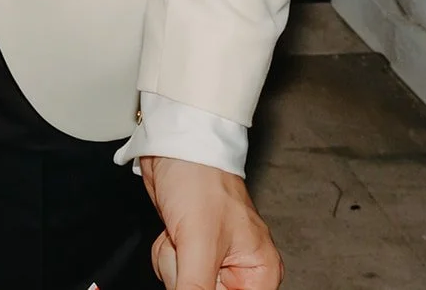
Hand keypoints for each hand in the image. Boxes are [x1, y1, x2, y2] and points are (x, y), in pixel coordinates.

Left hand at [141, 156, 282, 289]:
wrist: (172, 150)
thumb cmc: (200, 181)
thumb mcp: (199, 244)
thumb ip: (196, 288)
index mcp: (260, 273)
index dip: (211, 289)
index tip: (200, 269)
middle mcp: (240, 270)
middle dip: (187, 274)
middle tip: (190, 245)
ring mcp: (212, 260)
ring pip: (182, 285)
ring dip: (173, 261)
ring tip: (182, 233)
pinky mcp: (189, 251)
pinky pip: (171, 271)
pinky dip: (165, 254)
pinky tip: (172, 231)